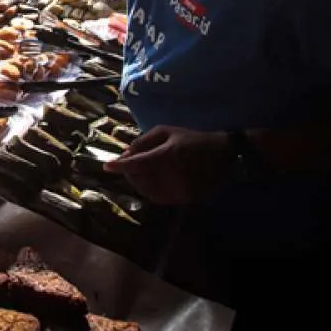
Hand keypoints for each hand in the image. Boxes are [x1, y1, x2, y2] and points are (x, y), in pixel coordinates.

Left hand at [104, 125, 230, 204]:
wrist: (223, 154)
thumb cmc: (192, 139)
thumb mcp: (167, 131)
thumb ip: (143, 142)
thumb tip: (125, 154)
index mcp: (168, 155)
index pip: (136, 164)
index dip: (119, 166)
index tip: (107, 166)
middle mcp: (172, 175)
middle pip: (139, 179)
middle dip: (129, 172)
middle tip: (127, 164)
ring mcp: (180, 189)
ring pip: (147, 190)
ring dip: (137, 181)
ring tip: (138, 172)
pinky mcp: (185, 199)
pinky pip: (158, 198)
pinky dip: (149, 190)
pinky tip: (150, 180)